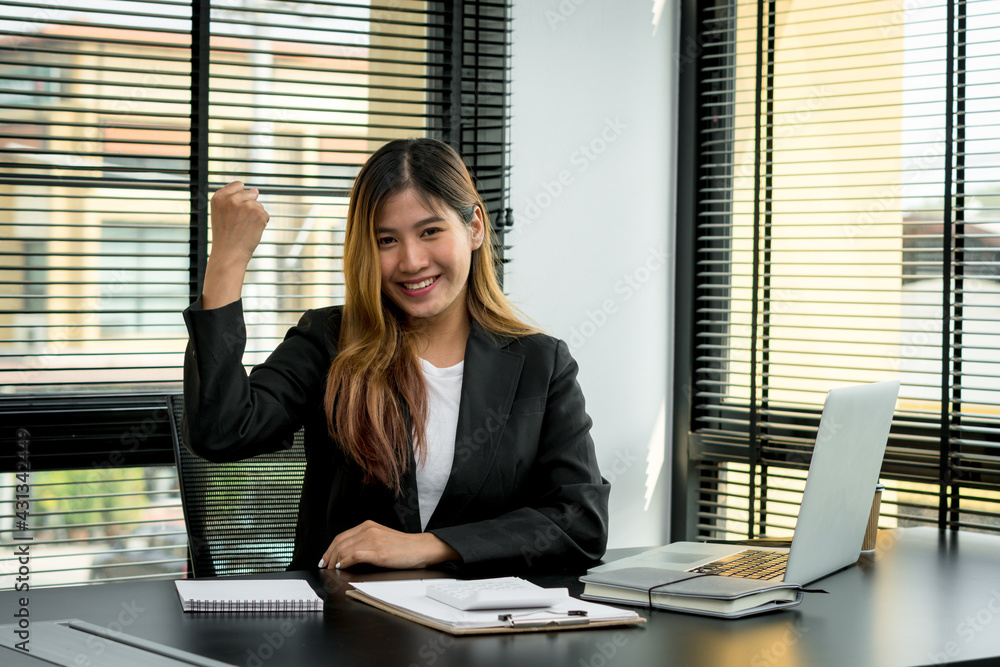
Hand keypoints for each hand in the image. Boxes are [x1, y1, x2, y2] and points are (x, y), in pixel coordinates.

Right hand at [208, 181, 268, 266]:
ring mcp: (247, 205)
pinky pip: (265, 214)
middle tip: (239, 222)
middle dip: (248, 206)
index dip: (240, 196)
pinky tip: (251, 231)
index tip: (236, 209)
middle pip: (250, 194)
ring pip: (259, 205)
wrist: (229, 254)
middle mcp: (232, 198)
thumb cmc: (225, 236)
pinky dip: (261, 223)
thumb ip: (235, 198)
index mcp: (219, 196)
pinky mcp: (259, 213)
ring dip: (255, 215)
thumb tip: (255, 189)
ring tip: (243, 228)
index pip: (238, 185)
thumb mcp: (222, 213)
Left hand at [319, 520, 459, 569]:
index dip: (330, 548)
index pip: (341, 536)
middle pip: (340, 543)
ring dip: (334, 561)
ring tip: (331, 569)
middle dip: (328, 556)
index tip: (325, 558)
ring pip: (344, 549)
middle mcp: (369, 530)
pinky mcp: (378, 552)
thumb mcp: (382, 538)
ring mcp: (373, 540)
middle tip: (324, 566)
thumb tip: (349, 554)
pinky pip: (354, 556)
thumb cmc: (404, 547)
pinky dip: (345, 562)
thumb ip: (366, 542)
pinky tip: (342, 567)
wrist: (421, 548)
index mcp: (369, 526)